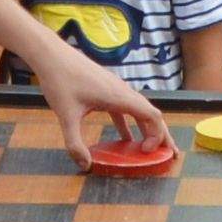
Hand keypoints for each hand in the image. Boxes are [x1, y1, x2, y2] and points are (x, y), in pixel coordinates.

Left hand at [30, 30, 167, 166]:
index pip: (152, 115)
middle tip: (169, 155)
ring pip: (139, 110)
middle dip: (161, 135)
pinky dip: (129, 124)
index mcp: (119, 96)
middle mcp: (122, 91)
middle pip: (151, 114)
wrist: (52, 55)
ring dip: (147, 129)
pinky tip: (125, 138)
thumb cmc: (60, 81)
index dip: (157, 135)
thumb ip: (75, 143)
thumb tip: (85, 165)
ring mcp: (115, 89)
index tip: (146, 152)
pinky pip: (125, 108)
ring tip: (150, 149)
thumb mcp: (66, 115)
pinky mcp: (106, 89)